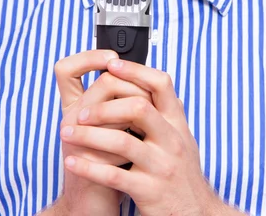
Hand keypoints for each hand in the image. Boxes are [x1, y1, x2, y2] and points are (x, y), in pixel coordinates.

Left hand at [61, 59, 234, 215]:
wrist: (196, 215)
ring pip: (123, 141)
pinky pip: (114, 176)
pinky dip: (89, 167)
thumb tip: (148, 82)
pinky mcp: (149, 191)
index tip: (111, 65)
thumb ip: (166, 112)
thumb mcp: (182, 138)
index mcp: (177, 123)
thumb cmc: (183, 174)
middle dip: (105, 106)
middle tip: (81, 110)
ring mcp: (161, 166)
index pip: (161, 84)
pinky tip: (72, 161)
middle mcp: (172, 140)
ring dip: (90, 135)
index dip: (135, 71)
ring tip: (69, 132)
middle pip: (140, 107)